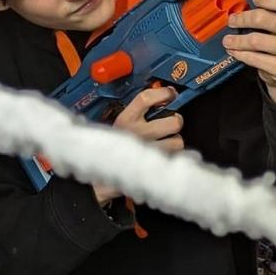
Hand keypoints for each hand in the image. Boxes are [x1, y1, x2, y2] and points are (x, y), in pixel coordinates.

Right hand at [93, 86, 184, 204]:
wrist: (97, 180)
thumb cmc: (108, 151)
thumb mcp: (116, 128)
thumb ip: (134, 115)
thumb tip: (157, 100)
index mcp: (124, 120)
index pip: (146, 99)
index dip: (163, 93)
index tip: (170, 93)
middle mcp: (138, 133)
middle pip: (173, 121)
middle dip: (175, 121)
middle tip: (171, 123)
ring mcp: (148, 150)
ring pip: (178, 141)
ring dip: (175, 142)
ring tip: (166, 143)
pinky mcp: (154, 166)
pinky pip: (175, 158)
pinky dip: (173, 157)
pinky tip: (163, 157)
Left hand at [222, 0, 275, 107]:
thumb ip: (266, 7)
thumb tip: (239, 0)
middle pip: (265, 19)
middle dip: (243, 19)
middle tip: (232, 21)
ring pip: (257, 41)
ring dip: (238, 40)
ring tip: (228, 41)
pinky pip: (257, 59)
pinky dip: (242, 55)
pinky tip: (236, 52)